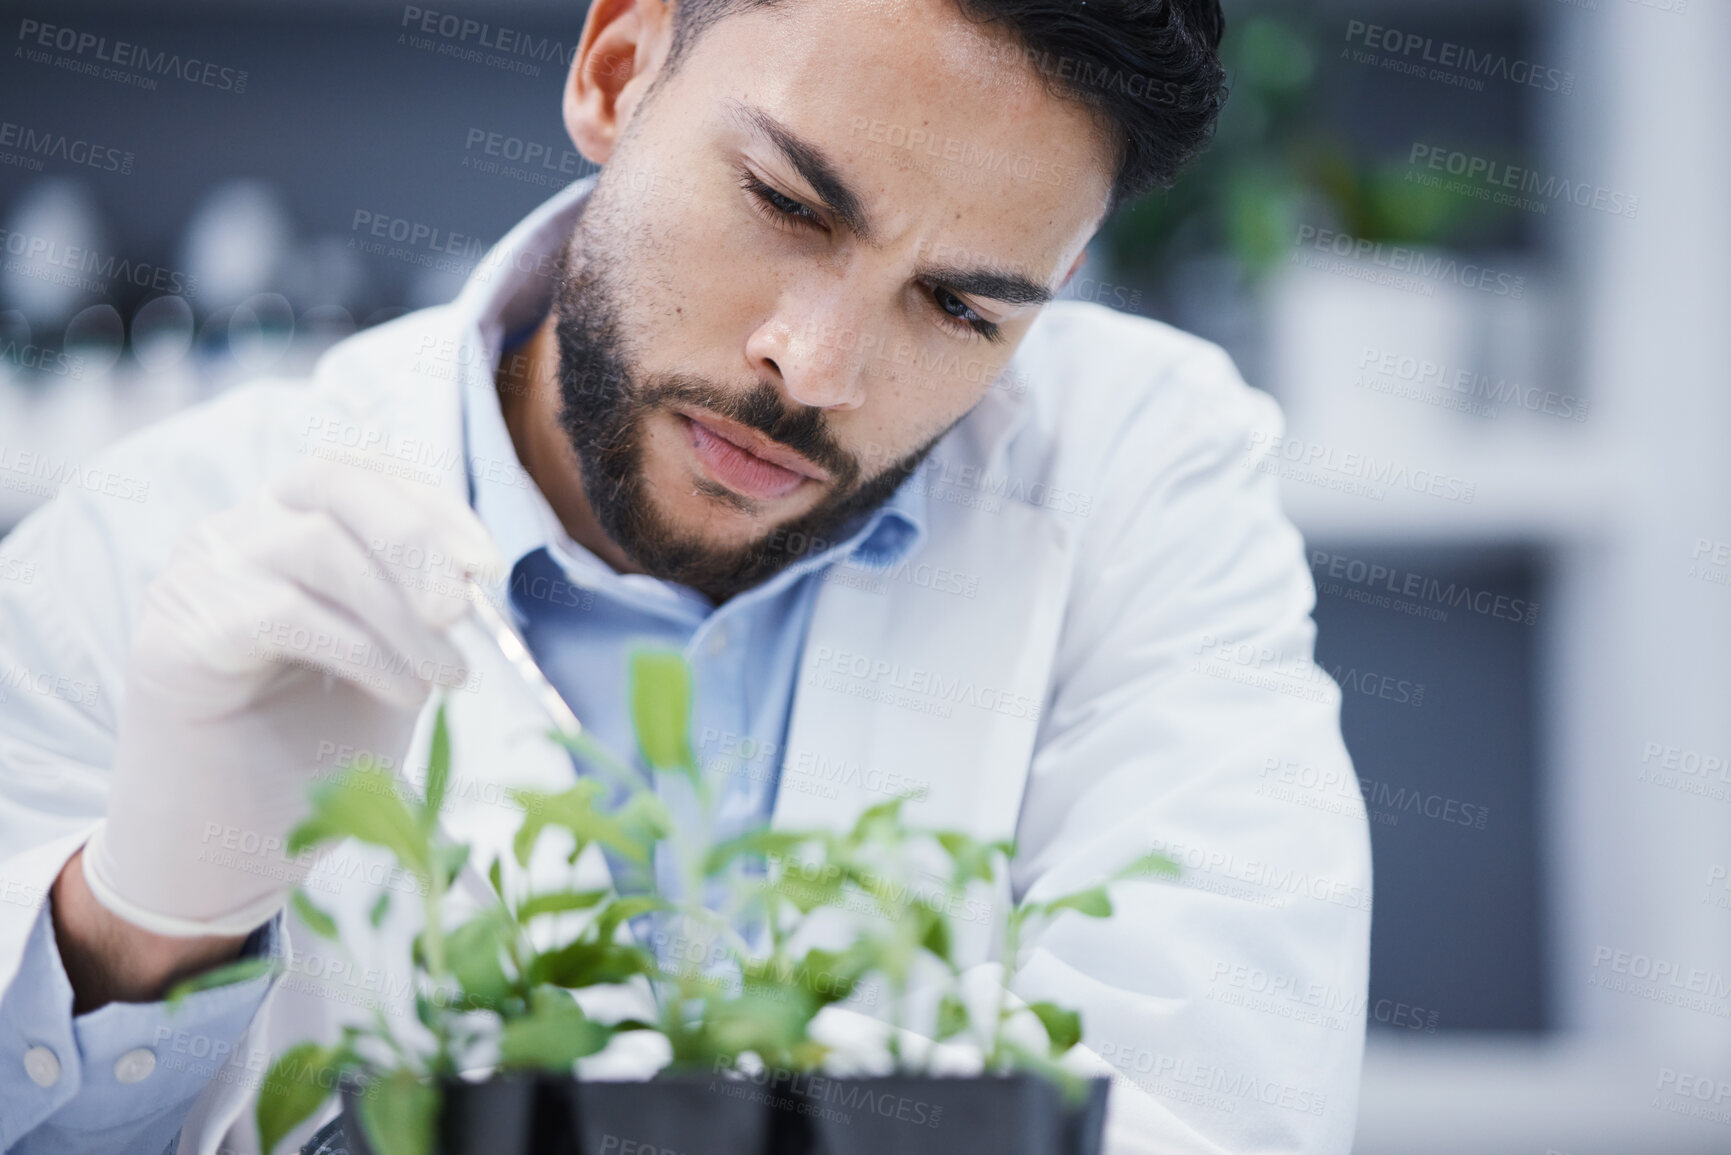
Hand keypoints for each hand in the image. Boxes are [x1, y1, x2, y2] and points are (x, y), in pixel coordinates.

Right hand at [80, 454, 503, 938]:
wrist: (222, 848)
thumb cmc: (310, 748)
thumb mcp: (389, 660)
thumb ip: (421, 608)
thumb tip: (478, 579)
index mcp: (288, 525)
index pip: (361, 472)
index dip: (431, 504)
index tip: (488, 564)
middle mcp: (236, 533)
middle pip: (332, 483)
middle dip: (417, 538)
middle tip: (464, 611)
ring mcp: (199, 577)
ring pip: (319, 548)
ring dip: (402, 614)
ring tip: (448, 677)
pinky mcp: (178, 636)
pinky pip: (285, 614)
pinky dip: (363, 650)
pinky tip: (402, 693)